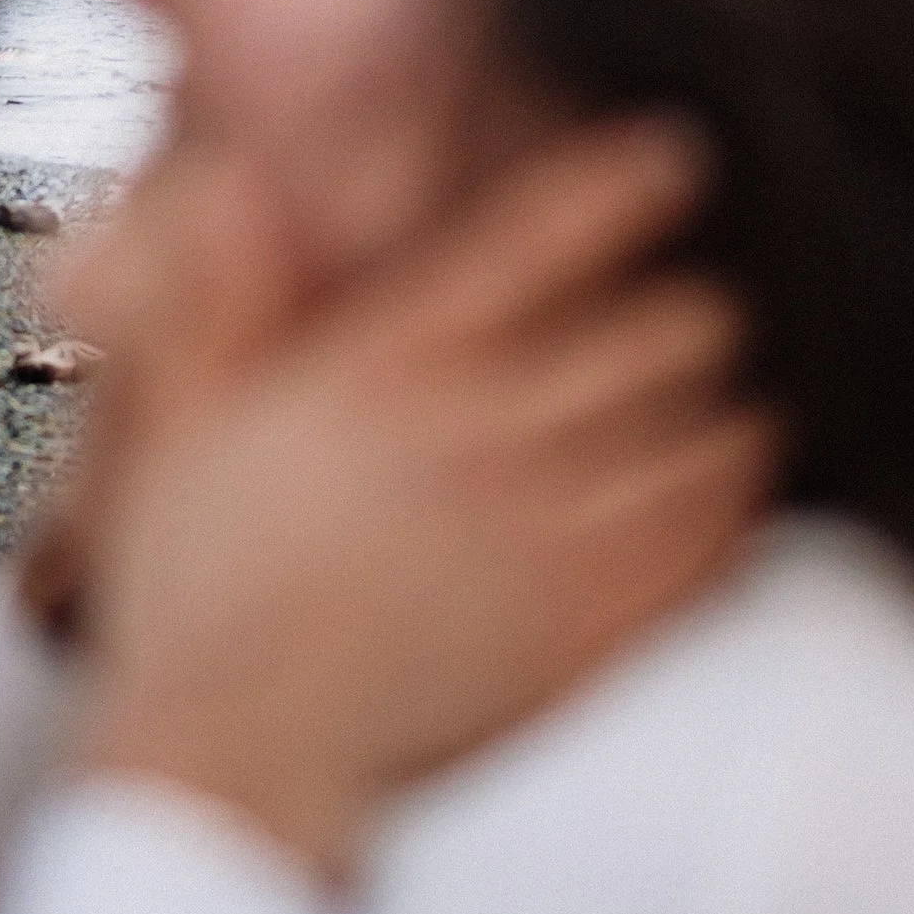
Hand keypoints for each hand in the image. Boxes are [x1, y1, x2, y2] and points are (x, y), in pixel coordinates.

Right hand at [62, 119, 779, 887]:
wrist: (232, 753)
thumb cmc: (196, 588)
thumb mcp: (179, 421)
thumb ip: (218, 295)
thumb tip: (231, 184)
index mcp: (387, 371)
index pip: (540, 241)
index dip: (625, 186)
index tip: (671, 160)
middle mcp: (484, 438)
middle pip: (667, 332)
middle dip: (693, 307)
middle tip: (689, 309)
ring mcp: (548, 539)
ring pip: (712, 435)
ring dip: (726, 405)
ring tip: (715, 400)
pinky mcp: (586, 632)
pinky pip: (713, 546)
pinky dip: (734, 508)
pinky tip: (714, 496)